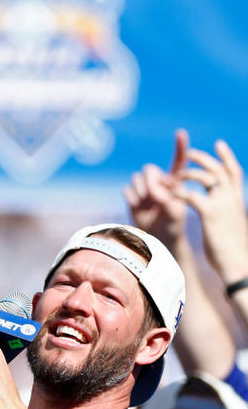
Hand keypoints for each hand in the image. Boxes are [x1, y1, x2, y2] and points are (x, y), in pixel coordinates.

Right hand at [124, 129, 188, 249]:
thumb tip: (154, 190)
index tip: (180, 133)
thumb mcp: (175, 213)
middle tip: (156, 196)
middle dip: (151, 181)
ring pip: (136, 178)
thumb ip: (167, 200)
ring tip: (148, 204)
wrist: (158, 239)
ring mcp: (144, 189)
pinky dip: (132, 199)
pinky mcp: (132, 197)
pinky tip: (139, 207)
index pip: (178, 160)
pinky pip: (126, 189)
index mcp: (175, 181)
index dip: (179, 147)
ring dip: (141, 191)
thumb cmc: (173, 225)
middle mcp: (159, 181)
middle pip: (149, 169)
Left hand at [175, 140, 247, 282]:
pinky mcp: (210, 214)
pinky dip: (180, 192)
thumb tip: (223, 215)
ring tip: (176, 174)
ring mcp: (221, 204)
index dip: (226, 156)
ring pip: (205, 177)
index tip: (218, 144)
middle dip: (203, 158)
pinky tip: (172, 194)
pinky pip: (192, 196)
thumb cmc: (233, 251)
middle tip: (188, 153)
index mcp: (237, 200)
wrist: (236, 264)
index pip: (234, 171)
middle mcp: (230, 198)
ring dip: (189, 173)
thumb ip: (228, 215)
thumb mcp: (233, 227)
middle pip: (218, 169)